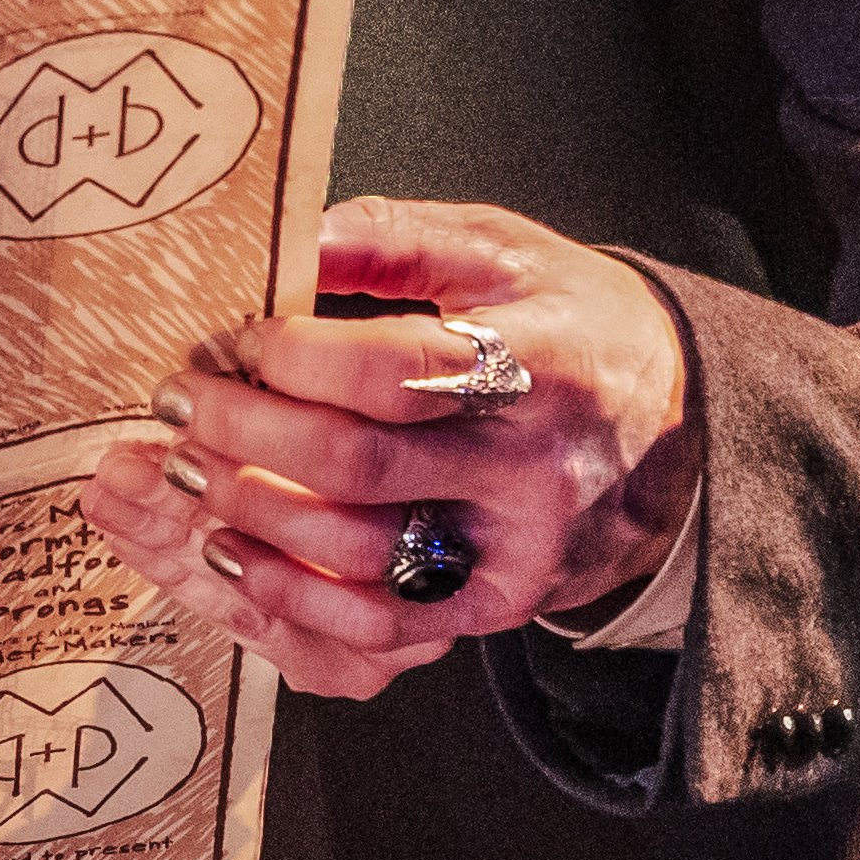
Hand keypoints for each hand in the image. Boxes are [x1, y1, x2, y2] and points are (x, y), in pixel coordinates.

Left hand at [76, 195, 701, 705]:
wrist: (681, 421)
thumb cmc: (571, 323)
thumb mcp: (502, 252)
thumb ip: (393, 240)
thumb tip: (287, 239)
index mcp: (534, 361)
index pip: (383, 369)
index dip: (283, 357)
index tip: (227, 340)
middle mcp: (531, 464)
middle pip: (353, 464)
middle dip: (240, 433)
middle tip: (177, 404)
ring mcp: (519, 544)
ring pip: (356, 548)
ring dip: (248, 513)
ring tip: (187, 471)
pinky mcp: (505, 600)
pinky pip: (387, 621)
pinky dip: (294, 594)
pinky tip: (234, 554)